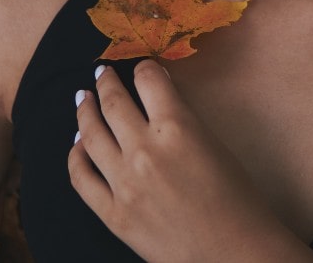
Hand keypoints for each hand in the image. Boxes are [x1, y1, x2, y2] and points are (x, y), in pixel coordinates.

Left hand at [68, 60, 312, 262]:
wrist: (233, 251)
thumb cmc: (236, 198)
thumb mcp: (214, 144)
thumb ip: (182, 118)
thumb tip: (157, 95)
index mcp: (178, 128)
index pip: (149, 81)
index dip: (143, 69)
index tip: (140, 68)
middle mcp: (146, 150)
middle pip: (114, 102)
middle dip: (106, 82)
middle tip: (102, 73)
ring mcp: (124, 183)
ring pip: (90, 134)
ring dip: (85, 110)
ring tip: (83, 98)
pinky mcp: (113, 214)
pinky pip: (81, 177)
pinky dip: (76, 156)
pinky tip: (77, 145)